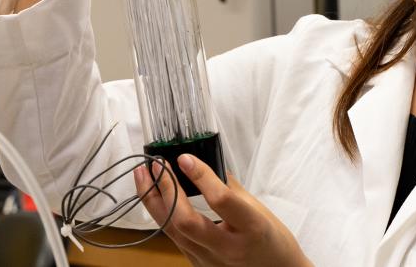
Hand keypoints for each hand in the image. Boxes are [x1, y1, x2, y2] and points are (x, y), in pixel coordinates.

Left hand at [134, 155, 311, 266]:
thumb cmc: (272, 239)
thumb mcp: (258, 209)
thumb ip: (230, 187)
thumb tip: (205, 164)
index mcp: (250, 228)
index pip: (221, 200)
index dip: (201, 177)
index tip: (185, 158)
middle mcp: (227, 248)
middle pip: (186, 221)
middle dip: (166, 190)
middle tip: (155, 165)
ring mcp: (209, 260)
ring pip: (171, 230)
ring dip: (154, 201)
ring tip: (143, 176)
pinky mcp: (197, 264)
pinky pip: (174, 237)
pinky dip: (162, 214)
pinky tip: (155, 197)